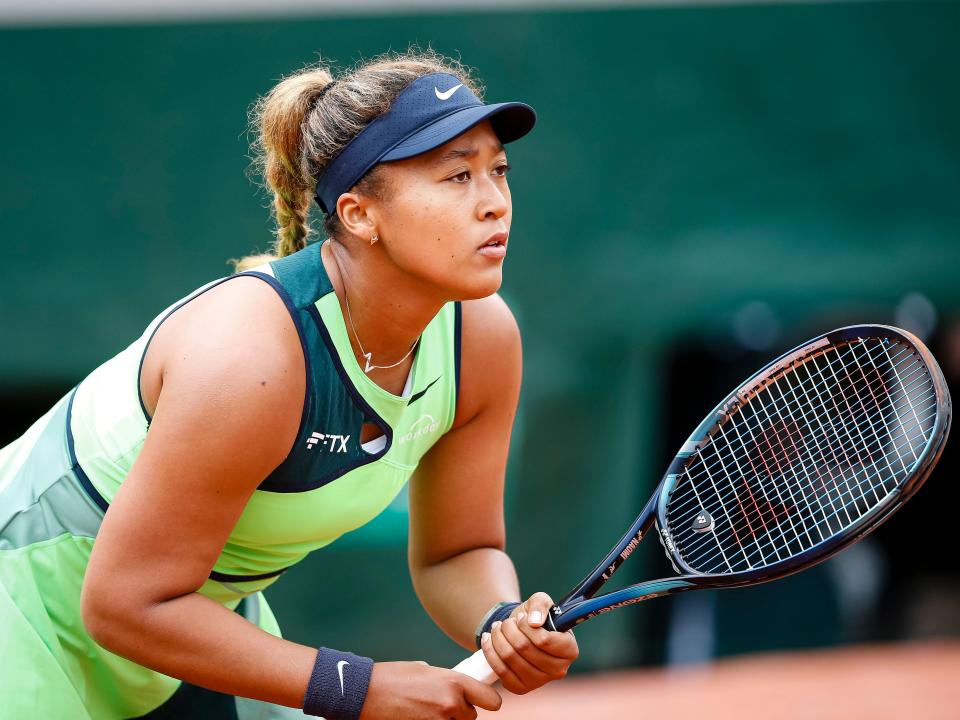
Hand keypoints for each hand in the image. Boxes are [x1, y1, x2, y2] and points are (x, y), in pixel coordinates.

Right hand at [360, 660, 501, 719]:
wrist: (366, 693)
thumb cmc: (392, 677)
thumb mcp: (424, 669)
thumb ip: (445, 680)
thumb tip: (456, 688)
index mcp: (454, 682)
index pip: (491, 700)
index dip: (486, 701)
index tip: (481, 701)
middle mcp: (451, 704)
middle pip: (471, 717)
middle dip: (459, 713)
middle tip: (440, 705)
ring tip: (426, 711)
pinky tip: (418, 716)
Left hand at [479, 592, 578, 693]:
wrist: (520, 633)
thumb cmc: (534, 617)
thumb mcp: (540, 601)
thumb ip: (540, 605)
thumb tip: (534, 622)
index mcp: (570, 650)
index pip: (544, 640)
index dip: (526, 626)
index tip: (521, 618)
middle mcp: (559, 670)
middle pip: (524, 648)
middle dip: (509, 629)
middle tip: (506, 622)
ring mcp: (540, 682)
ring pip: (510, 657)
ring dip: (498, 637)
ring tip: (497, 627)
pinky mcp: (521, 689)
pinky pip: (500, 670)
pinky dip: (490, 651)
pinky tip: (488, 639)